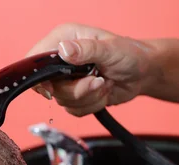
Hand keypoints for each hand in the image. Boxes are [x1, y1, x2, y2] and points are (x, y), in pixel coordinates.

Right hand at [26, 23, 154, 115]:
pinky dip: (91, 105)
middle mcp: (61, 59)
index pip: (34, 59)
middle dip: (75, 90)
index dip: (39, 77)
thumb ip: (86, 50)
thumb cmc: (130, 54)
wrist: (144, 73)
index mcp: (63, 40)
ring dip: (87, 97)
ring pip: (62, 100)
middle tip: (97, 80)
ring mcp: (67, 79)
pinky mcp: (75, 95)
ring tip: (104, 83)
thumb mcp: (110, 49)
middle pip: (48, 86)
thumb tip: (64, 50)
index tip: (55, 86)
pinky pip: (73, 110)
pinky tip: (103, 92)